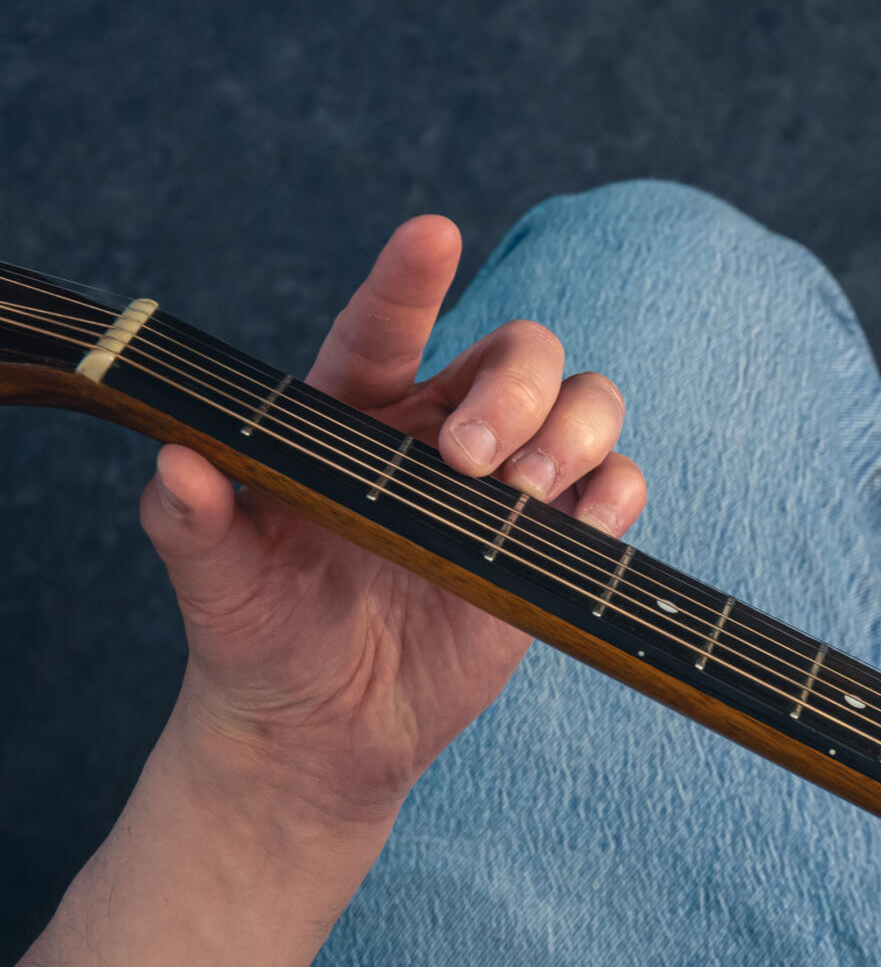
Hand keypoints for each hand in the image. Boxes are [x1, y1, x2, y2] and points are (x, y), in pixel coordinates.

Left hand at [138, 216, 645, 866]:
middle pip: (521, 352)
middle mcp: (439, 432)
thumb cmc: (259, 640)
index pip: (387, 326)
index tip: (433, 235)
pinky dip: (614, 492)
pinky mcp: (553, 541)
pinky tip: (581, 521)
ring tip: (523, 490)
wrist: (322, 731)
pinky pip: (619, 486)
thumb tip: (174, 463)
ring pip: (586, 401)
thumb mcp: (214, 584)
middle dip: (514, 391)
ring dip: (573, 431)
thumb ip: (190, 522)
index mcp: (353, 415)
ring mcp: (507, 484)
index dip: (411, 278)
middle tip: (471, 461)